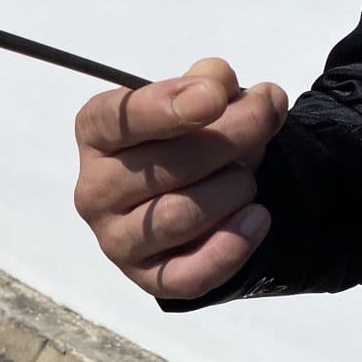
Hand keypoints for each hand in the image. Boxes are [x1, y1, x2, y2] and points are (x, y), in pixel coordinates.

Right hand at [73, 58, 288, 298]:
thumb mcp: (199, 100)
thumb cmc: (189, 141)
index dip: (164, 106)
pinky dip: (232, 246)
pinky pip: (188, 273)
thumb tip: (219, 84)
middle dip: (233, 136)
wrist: (197, 199)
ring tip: (247, 177)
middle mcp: (94, 190)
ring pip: (179, 215)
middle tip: (266, 116)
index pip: (116, 119)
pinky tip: (257, 218)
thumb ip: (208, 83)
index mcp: (96, 137)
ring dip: (234, 188)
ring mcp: (115, 240)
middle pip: (165, 165)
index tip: (213, 96)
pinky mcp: (146, 278)